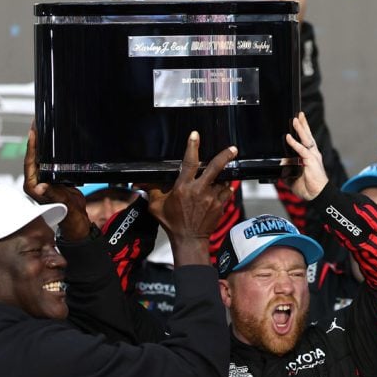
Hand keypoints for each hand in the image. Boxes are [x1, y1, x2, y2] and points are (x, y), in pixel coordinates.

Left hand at [23, 125, 89, 239]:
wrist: (77, 220)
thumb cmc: (68, 215)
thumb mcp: (62, 203)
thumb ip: (52, 194)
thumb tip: (41, 187)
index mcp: (33, 187)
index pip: (29, 162)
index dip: (31, 147)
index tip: (32, 133)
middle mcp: (36, 182)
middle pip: (32, 157)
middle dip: (34, 141)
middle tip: (36, 124)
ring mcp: (43, 180)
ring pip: (40, 158)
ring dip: (41, 145)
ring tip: (42, 129)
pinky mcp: (52, 179)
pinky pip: (48, 162)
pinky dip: (49, 151)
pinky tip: (53, 143)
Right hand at [146, 131, 236, 266]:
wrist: (189, 240)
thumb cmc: (172, 223)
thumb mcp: (156, 206)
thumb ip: (153, 190)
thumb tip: (143, 181)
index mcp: (183, 187)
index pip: (189, 162)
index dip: (192, 147)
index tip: (195, 135)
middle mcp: (200, 190)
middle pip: (215, 167)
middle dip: (224, 156)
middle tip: (232, 149)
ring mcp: (212, 198)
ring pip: (222, 180)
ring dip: (221, 178)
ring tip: (218, 179)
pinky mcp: (220, 206)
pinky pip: (227, 192)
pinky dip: (225, 189)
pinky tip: (221, 189)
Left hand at [285, 112, 328, 199]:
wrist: (317, 195)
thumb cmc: (308, 187)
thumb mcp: (292, 178)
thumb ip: (286, 172)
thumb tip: (280, 168)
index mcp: (309, 157)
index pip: (305, 141)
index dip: (302, 132)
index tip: (297, 122)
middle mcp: (312, 154)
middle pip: (307, 136)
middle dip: (303, 125)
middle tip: (298, 114)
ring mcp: (313, 156)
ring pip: (306, 139)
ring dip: (300, 128)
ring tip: (295, 119)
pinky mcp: (311, 161)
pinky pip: (302, 150)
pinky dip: (294, 143)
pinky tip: (289, 137)